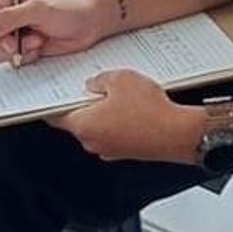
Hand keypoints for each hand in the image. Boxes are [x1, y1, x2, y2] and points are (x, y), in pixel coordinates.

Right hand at [0, 0, 111, 66]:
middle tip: (22, 44)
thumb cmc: (70, 7)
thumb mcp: (38, 9)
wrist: (92, 21)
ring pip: (0, 53)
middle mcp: (9, 19)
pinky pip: (16, 60)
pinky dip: (27, 58)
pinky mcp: (28, 48)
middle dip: (5, 46)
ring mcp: (18, 34)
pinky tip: (40, 48)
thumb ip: (9, 18)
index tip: (8, 39)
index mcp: (6, 2)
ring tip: (36, 41)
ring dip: (18, 52)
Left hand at [54, 70, 201, 163]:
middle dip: (87, 104)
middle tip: (99, 88)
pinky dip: (120, 123)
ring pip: (99, 128)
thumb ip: (100, 80)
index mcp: (84, 125)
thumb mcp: (121, 79)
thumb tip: (94, 84)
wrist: (178, 134)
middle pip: (79, 121)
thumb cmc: (150, 111)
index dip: (55, 103)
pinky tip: (137, 109)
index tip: (54, 96)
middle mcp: (92, 142)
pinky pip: (116, 134)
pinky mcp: (127, 152)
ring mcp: (110, 150)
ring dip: (105, 114)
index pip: (56, 116)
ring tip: (125, 97)